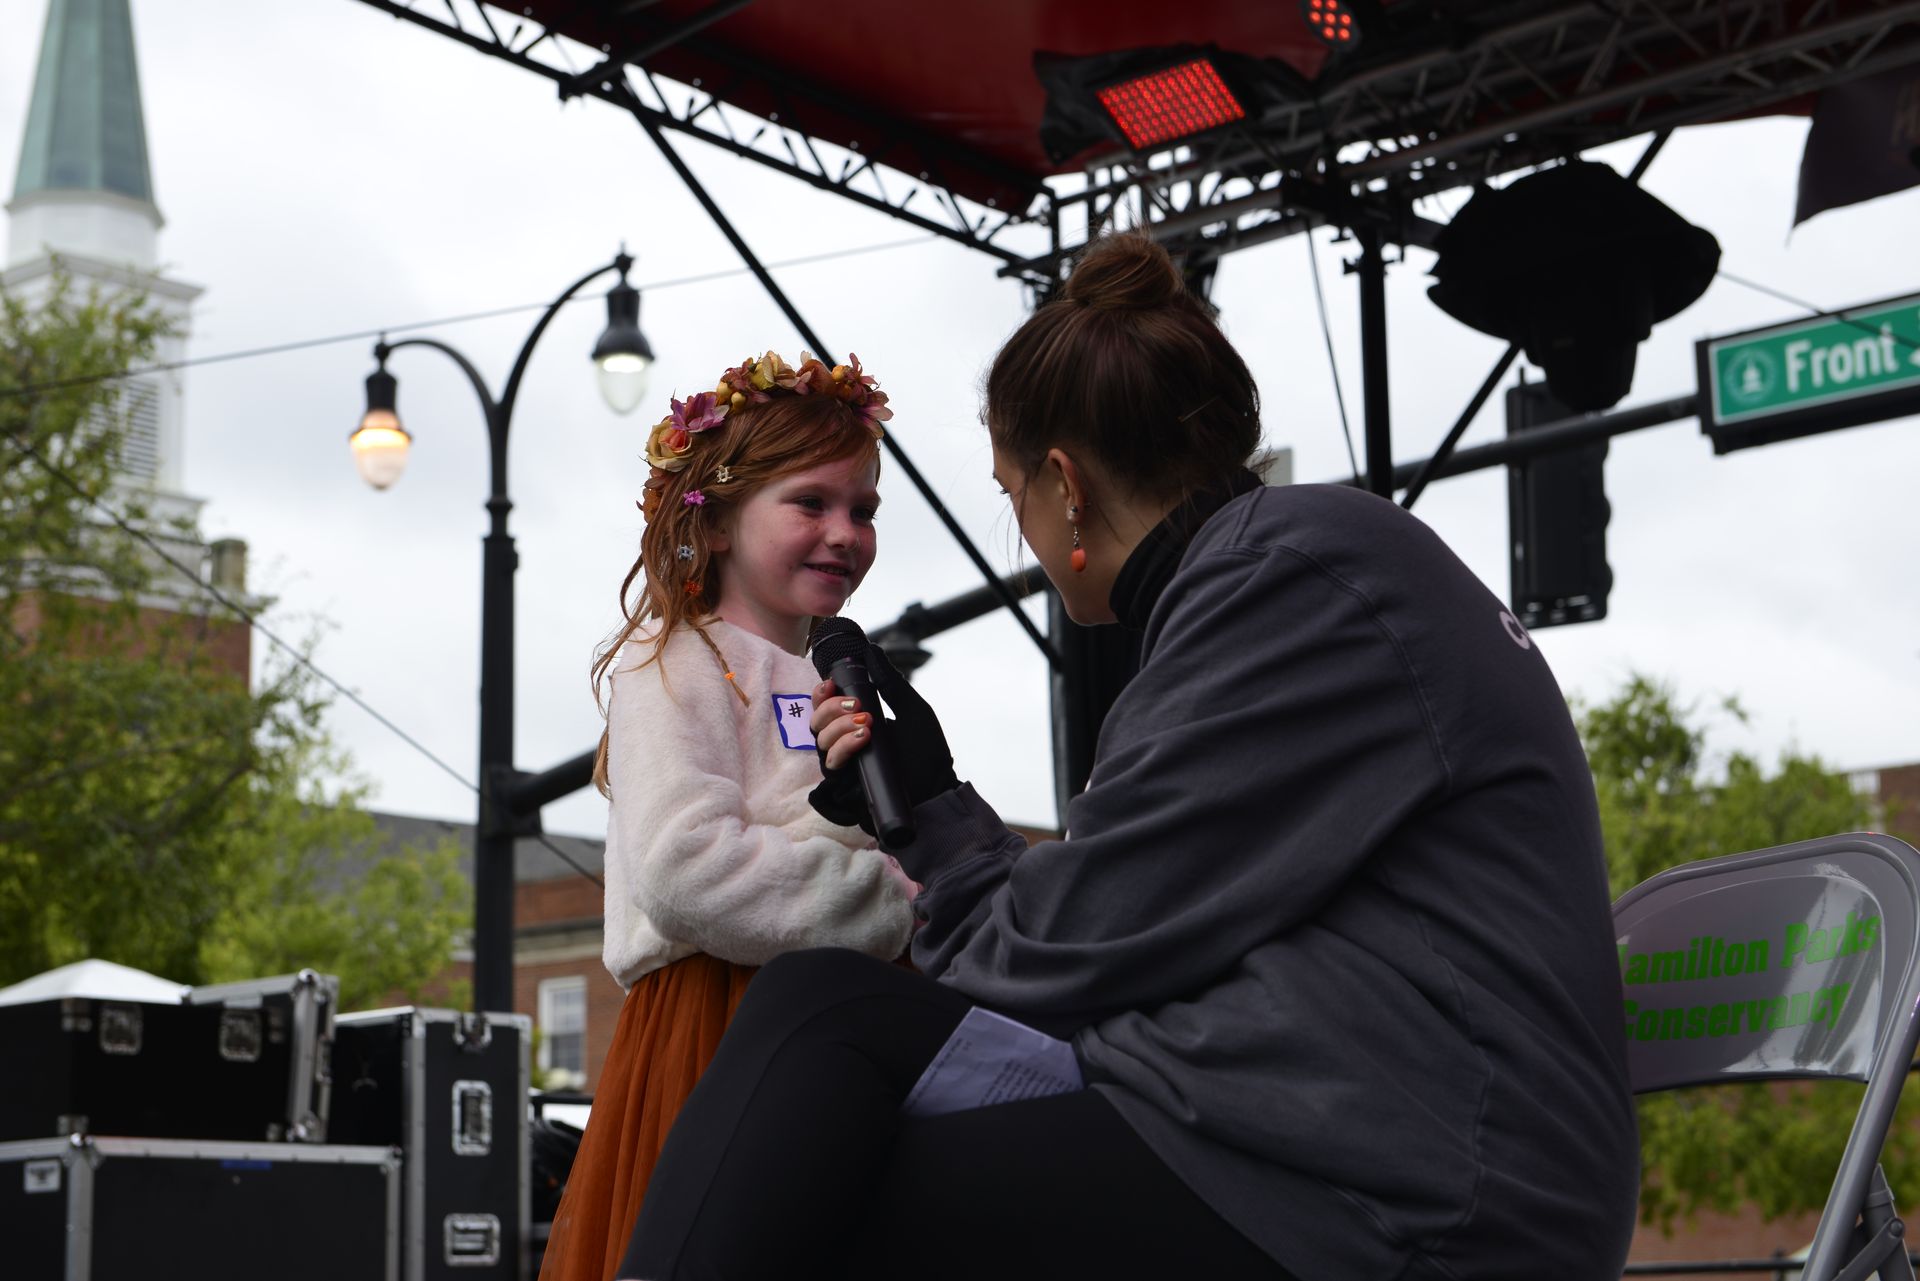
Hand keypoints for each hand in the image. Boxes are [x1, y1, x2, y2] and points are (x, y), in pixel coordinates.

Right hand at [807, 644, 959, 833]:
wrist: (939, 790)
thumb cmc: (928, 753)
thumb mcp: (913, 710)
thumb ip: (890, 682)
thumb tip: (872, 649)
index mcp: (857, 724)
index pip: (826, 706)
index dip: (822, 693)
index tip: (831, 683)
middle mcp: (846, 743)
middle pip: (816, 722)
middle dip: (831, 708)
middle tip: (858, 706)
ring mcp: (846, 765)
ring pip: (820, 742)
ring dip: (839, 726)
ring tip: (868, 723)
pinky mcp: (846, 786)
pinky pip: (831, 766)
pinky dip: (843, 748)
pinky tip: (863, 739)